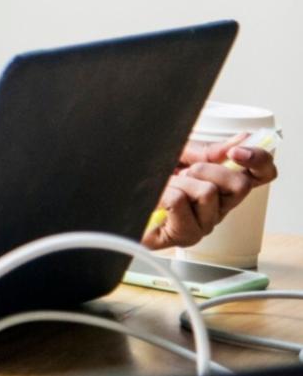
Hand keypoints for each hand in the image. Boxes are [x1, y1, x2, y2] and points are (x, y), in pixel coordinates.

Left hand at [140, 132, 278, 248]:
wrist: (115, 194)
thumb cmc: (146, 177)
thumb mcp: (176, 153)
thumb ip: (207, 150)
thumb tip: (241, 139)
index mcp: (221, 187)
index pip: (261, 176)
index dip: (258, 160)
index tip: (236, 152)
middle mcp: (217, 209)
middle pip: (240, 185)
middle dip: (206, 169)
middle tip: (183, 172)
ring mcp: (202, 225)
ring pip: (207, 192)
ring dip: (178, 181)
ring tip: (163, 187)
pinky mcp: (182, 236)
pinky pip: (179, 202)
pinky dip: (162, 191)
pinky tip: (155, 200)